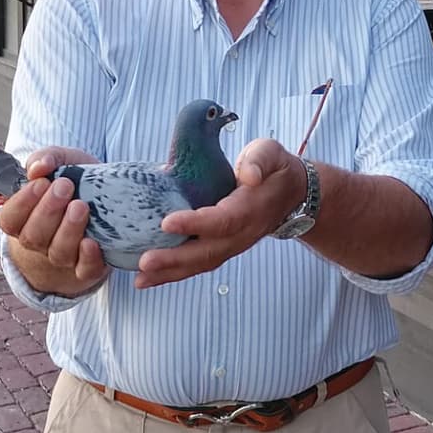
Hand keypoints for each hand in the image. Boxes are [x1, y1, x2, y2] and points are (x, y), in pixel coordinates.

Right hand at [0, 146, 105, 298]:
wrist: (101, 207)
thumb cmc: (73, 183)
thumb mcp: (61, 163)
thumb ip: (46, 159)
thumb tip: (39, 167)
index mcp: (23, 220)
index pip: (10, 219)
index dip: (22, 203)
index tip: (41, 183)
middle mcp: (39, 243)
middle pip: (33, 236)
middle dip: (48, 211)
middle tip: (65, 186)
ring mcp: (62, 257)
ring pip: (58, 252)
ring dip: (68, 229)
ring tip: (80, 206)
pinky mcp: (87, 268)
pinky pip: (84, 270)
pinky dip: (88, 258)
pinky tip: (91, 242)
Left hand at [134, 139, 306, 288]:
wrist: (291, 193)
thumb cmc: (273, 168)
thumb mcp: (270, 154)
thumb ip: (260, 160)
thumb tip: (249, 174)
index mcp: (250, 208)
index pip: (223, 220)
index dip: (196, 224)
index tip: (167, 222)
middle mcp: (242, 233)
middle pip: (208, 252)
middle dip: (175, 259)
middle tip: (145, 261)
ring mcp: (233, 245)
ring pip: (202, 263)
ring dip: (170, 273)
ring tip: (141, 278)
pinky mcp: (223, 249)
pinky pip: (199, 264)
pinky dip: (174, 273)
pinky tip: (149, 278)